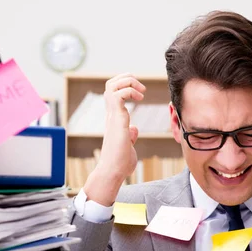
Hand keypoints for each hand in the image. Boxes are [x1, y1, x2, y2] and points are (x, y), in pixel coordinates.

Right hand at [84, 74, 145, 205]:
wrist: (113, 172)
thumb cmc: (120, 163)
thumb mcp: (128, 146)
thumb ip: (130, 136)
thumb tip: (134, 129)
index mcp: (114, 119)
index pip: (114, 93)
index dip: (125, 86)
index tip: (138, 92)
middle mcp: (111, 114)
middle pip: (111, 84)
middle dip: (126, 78)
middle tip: (141, 88)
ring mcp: (112, 116)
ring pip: (112, 85)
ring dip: (128, 82)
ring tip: (141, 92)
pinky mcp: (116, 119)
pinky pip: (119, 94)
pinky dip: (130, 91)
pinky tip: (139, 99)